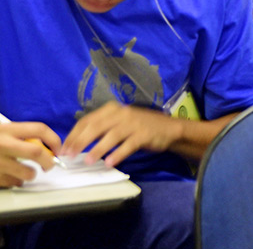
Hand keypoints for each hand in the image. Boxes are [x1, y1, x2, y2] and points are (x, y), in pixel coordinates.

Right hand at [0, 122, 61, 187]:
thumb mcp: (2, 131)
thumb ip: (20, 136)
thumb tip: (45, 147)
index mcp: (7, 129)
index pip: (39, 129)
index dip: (53, 139)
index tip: (57, 148)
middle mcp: (3, 144)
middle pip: (36, 152)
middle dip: (48, 160)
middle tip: (49, 165)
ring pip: (26, 173)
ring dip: (31, 174)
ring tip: (28, 173)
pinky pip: (11, 182)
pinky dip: (15, 181)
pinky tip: (11, 176)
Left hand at [62, 102, 181, 168]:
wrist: (168, 128)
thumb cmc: (139, 126)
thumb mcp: (119, 122)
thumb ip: (101, 128)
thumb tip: (76, 142)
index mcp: (112, 109)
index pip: (87, 120)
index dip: (74, 135)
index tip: (64, 148)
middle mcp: (122, 113)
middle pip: (96, 126)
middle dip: (81, 141)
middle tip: (69, 155)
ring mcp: (134, 123)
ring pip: (112, 135)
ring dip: (98, 149)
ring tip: (87, 161)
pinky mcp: (144, 134)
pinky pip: (129, 145)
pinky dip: (118, 154)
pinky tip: (110, 163)